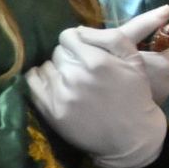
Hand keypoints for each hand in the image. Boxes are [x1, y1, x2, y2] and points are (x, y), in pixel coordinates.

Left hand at [25, 6, 168, 167]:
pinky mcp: (51, 110)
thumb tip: (82, 30)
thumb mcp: (136, 62)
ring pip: (46, 66)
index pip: (69, 36)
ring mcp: (61, 94)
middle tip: (81, 67)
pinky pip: (33, 83)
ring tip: (71, 79)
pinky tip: (54, 84)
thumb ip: (112, 38)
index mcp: (98, 61)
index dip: (76, 40)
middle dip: (69, 56)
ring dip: (57, 69)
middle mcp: (76, 76)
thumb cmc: (135, 96)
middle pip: (58, 51)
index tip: (83, 50)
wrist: (131, 137)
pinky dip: (40, 80)